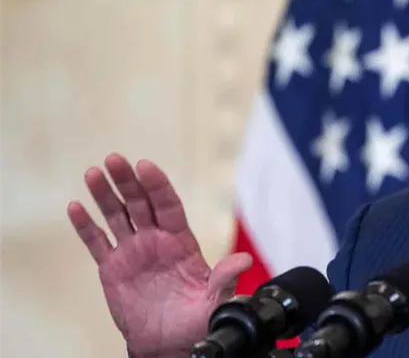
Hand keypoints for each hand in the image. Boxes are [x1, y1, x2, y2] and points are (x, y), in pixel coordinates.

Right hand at [67, 153, 251, 357]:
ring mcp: (132, 251)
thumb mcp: (215, 299)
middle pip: (139, 203)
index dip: (157, 185)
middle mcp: (155, 240)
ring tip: (93, 173)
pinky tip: (76, 207)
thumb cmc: (196, 319)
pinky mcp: (112, 268)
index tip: (145, 166)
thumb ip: (225, 278)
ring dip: (104, 195)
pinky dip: (86, 226)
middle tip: (114, 159)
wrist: (170, 343)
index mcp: (180, 241)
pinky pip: (97, 242)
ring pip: (116, 216)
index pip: (168, 205)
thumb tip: (243, 260)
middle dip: (127, 180)